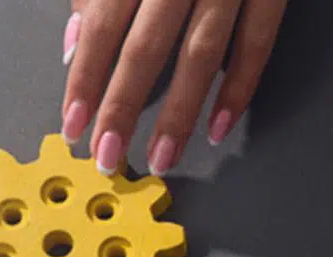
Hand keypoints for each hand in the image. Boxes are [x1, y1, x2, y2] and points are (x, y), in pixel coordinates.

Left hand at [60, 0, 288, 174]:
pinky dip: (241, 87)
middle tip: (109, 157)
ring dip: (181, 111)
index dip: (88, 78)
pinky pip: (259, 43)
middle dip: (125, 106)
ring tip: (163, 156)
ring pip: (202, 53)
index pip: (105, 24)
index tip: (73, 125)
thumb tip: (76, 47)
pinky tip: (219, 126)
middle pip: (148, 46)